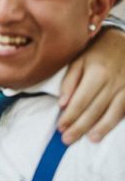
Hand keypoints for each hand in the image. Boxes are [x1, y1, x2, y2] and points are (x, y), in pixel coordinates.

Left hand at [59, 28, 124, 143]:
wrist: (124, 41)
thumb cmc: (97, 51)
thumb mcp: (78, 59)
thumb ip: (69, 81)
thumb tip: (62, 104)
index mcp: (96, 73)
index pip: (80, 100)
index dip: (70, 116)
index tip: (60, 127)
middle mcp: (112, 82)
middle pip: (94, 110)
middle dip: (79, 126)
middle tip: (67, 139)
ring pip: (111, 113)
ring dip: (98, 129)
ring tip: (87, 139)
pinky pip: (123, 111)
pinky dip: (113, 123)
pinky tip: (103, 132)